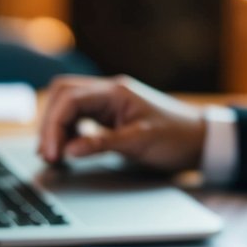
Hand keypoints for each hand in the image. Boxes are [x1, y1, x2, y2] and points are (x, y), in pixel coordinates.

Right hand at [38, 74, 206, 171]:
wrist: (199, 139)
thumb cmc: (176, 138)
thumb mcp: (140, 143)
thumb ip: (102, 144)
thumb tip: (68, 150)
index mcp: (115, 92)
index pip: (70, 99)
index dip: (54, 126)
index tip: (51, 153)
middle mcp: (108, 91)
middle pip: (62, 95)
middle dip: (49, 123)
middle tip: (48, 154)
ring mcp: (108, 101)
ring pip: (67, 104)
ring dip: (56, 126)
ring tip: (54, 154)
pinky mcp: (109, 114)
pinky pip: (78, 115)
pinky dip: (67, 131)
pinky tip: (68, 149)